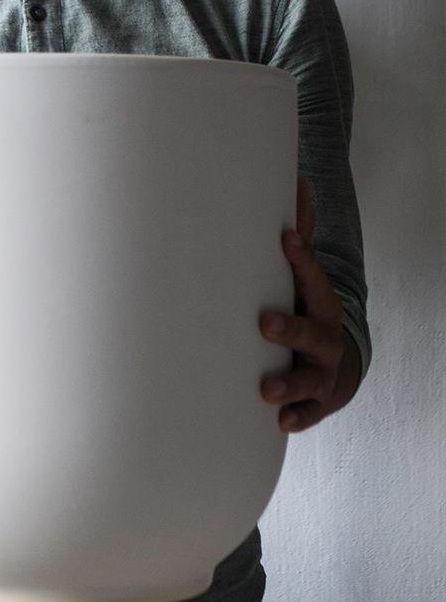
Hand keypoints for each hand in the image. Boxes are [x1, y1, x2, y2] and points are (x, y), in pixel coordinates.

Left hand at [259, 177, 359, 432]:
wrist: (338, 363)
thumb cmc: (308, 312)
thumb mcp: (305, 278)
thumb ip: (297, 239)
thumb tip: (296, 178)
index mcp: (317, 302)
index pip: (310, 279)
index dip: (300, 259)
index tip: (284, 239)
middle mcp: (323, 337)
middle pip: (311, 331)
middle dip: (290, 327)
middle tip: (263, 323)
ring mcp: (322, 371)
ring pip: (309, 377)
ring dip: (289, 382)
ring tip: (267, 389)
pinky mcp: (318, 401)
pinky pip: (309, 413)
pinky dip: (297, 418)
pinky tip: (280, 423)